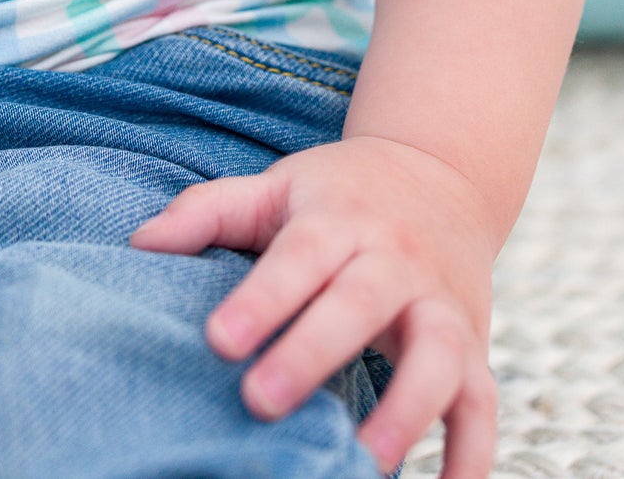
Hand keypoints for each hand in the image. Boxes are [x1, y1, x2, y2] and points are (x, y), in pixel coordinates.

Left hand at [130, 134, 499, 478]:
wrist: (442, 173)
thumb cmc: (338, 194)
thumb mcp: (278, 187)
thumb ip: (210, 211)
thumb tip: (139, 244)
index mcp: (338, 219)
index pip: (299, 256)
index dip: (262, 298)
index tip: (217, 340)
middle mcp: (394, 259)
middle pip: (359, 302)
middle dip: (313, 352)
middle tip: (258, 401)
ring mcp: (440, 303)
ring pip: (437, 354)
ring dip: (407, 409)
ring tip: (362, 460)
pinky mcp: (474, 344)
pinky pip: (484, 402)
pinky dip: (472, 453)